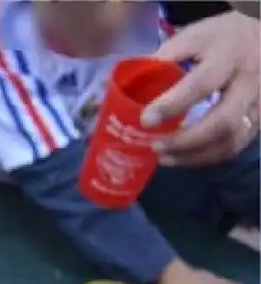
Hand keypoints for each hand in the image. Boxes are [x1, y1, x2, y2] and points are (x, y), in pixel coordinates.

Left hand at [143, 11, 260, 166]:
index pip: (201, 84)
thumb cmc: (222, 37)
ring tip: (164, 158)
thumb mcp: (194, 36)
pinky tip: (183, 158)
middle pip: (222, 121)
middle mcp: (248, 83)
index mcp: (228, 57)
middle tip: (154, 147)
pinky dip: (208, 157)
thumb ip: (164, 59)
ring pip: (231, 139)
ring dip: (195, 155)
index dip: (172, 105)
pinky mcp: (259, 118)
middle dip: (185, 141)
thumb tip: (125, 85)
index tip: (146, 120)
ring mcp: (257, 103)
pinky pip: (236, 145)